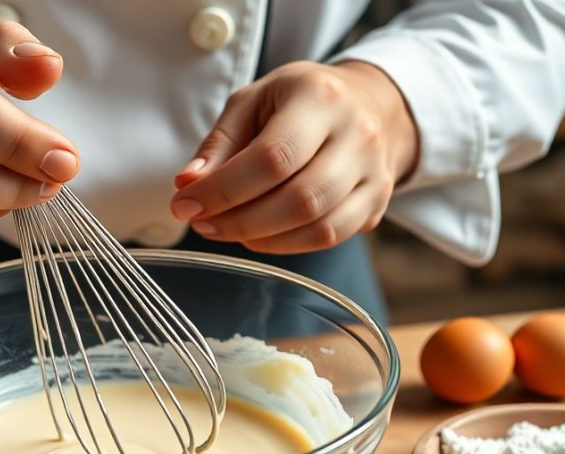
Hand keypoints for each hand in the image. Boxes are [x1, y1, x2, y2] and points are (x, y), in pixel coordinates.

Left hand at [170, 61, 417, 253]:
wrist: (363, 103)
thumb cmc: (296, 101)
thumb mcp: (251, 102)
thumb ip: (219, 144)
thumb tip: (188, 184)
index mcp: (321, 97)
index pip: (272, 157)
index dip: (224, 190)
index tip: (186, 204)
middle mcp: (358, 133)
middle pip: (299, 198)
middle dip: (240, 221)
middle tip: (203, 223)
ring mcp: (374, 170)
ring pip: (317, 225)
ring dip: (261, 238)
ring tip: (227, 228)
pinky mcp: (378, 199)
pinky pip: (331, 236)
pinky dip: (287, 245)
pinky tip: (260, 235)